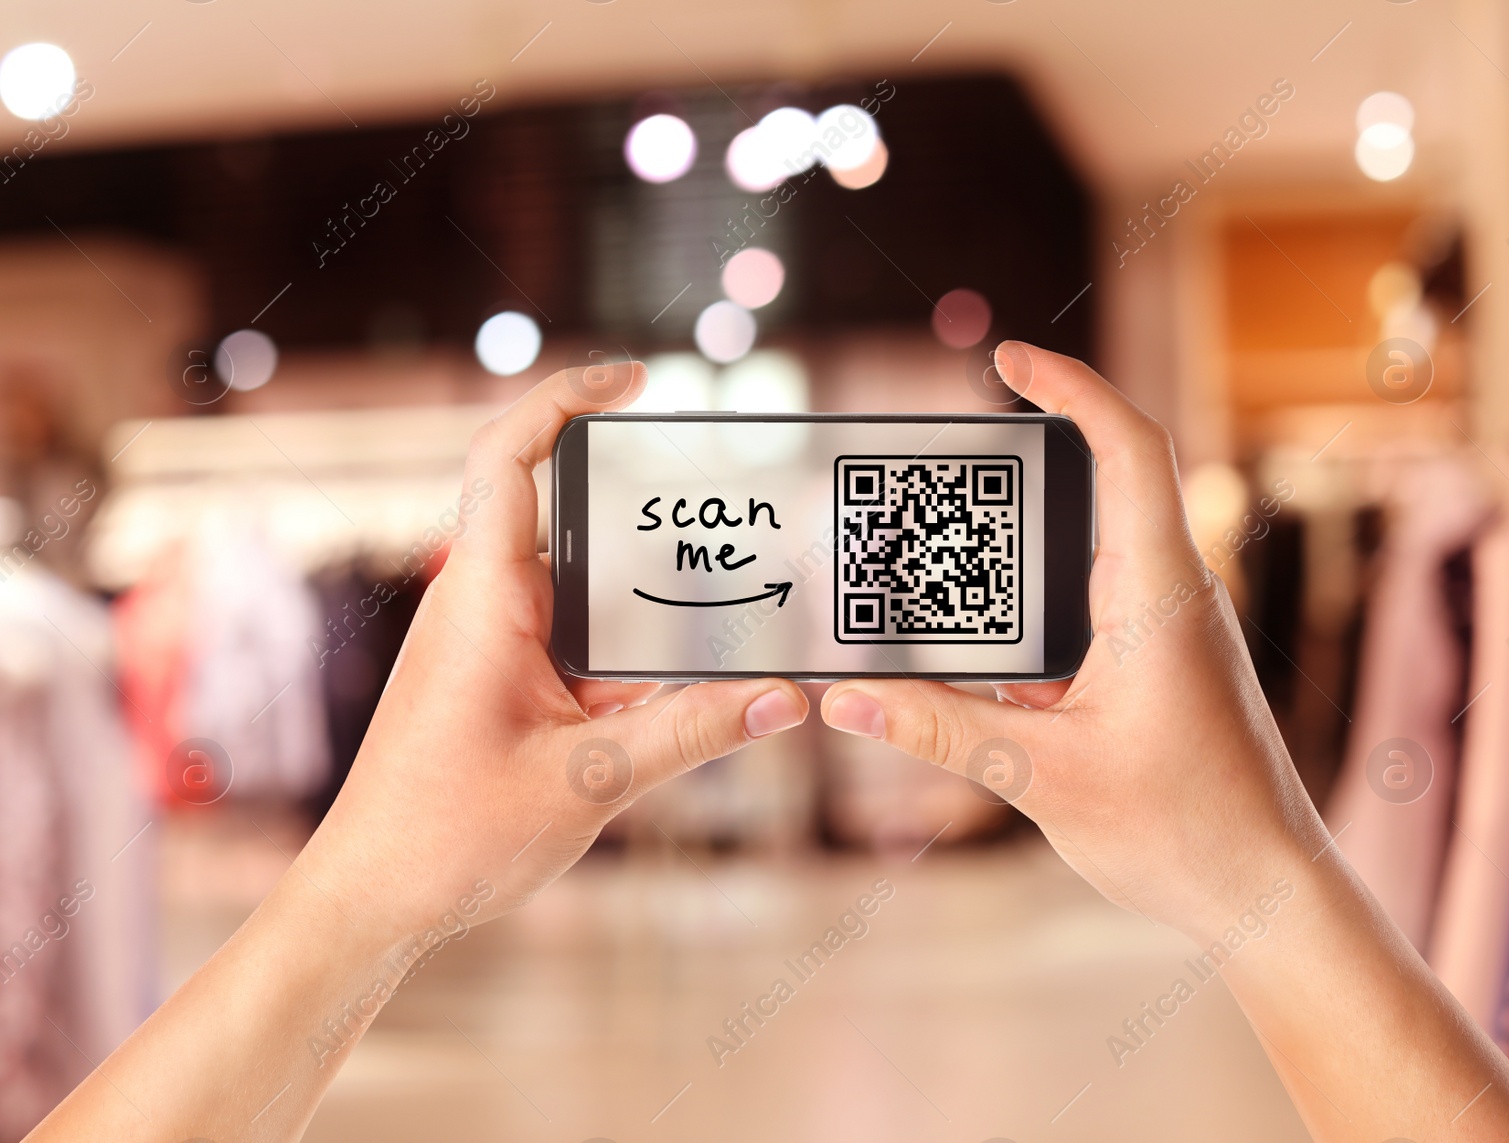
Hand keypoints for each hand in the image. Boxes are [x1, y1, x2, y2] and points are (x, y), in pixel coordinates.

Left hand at [297, 362, 809, 951]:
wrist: (372, 900)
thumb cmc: (447, 837)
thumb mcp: (590, 781)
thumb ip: (694, 734)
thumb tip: (786, 698)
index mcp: (483, 599)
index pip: (509, 457)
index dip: (565, 398)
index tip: (634, 379)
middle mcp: (484, 605)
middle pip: (568, 517)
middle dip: (647, 509)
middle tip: (726, 505)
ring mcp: (492, 645)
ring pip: (583, 589)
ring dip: (647, 595)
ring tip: (729, 598)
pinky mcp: (504, 684)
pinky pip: (578, 643)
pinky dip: (631, 654)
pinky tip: (692, 684)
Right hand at [820, 341, 1322, 939]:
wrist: (1264, 892)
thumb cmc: (1186, 831)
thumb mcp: (1042, 778)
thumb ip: (939, 730)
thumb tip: (848, 699)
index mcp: (1157, 596)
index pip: (1128, 450)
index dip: (1071, 388)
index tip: (1008, 359)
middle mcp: (1168, 596)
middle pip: (1101, 487)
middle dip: (1023, 462)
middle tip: (945, 460)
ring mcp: (1165, 631)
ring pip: (1085, 554)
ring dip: (1020, 550)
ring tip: (942, 556)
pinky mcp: (1154, 666)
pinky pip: (1084, 610)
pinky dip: (1028, 612)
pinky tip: (976, 649)